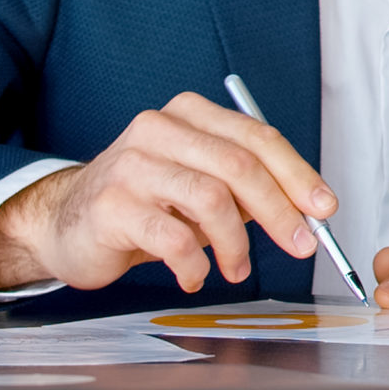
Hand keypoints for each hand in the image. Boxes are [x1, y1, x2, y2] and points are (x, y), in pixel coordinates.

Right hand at [0, 92, 334, 292]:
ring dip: (236, 244)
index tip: (323, 207)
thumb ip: (246, 188)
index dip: (297, 173)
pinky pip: (173, 239)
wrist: (64, 221)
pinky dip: (195, 264)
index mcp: (188, 114)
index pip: (256, 136)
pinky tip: (194, 275)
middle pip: (239, 165)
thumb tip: (307, 210)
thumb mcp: (199, 183)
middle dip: (280, 210)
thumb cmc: (143, 203)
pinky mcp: (112, 207)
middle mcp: (158, 129)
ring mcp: (131, 166)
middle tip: (301, 244)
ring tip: (237, 268)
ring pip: (210, 200)